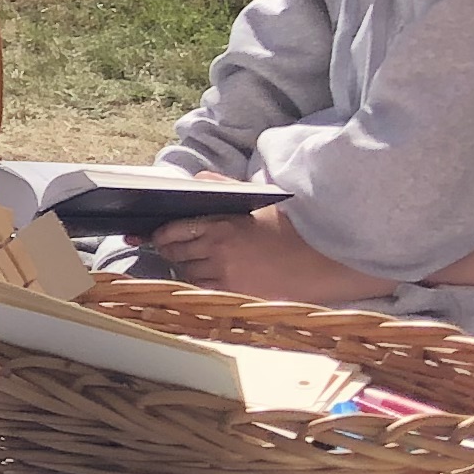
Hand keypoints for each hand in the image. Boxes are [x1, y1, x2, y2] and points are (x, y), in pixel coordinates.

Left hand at [150, 208, 388, 303]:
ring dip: (184, 266)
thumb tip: (196, 180)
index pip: (176, 229)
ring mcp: (225, 274)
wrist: (318, 260)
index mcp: (222, 224)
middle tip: (169, 247)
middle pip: (176, 252)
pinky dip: (198, 282)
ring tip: (191, 260)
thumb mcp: (256, 202)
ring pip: (187, 272)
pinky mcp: (234, 292)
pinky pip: (202, 289)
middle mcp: (219, 250)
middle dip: (170, 249)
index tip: (156, 233)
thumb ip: (222, 188)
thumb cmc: (287, 230)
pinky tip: (205, 276)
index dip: (161, 233)